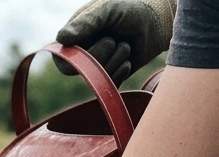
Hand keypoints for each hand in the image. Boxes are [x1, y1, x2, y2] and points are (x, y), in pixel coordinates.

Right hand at [55, 0, 176, 83]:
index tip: (99, 41)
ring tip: (124, 44)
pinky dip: (121, 71)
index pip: (63, 57)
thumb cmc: (130, 9)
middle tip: (113, 40)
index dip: (78, 56)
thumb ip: (85, 23)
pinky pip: (110, 85)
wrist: (156, 22)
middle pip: (81, 70)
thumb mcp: (107, 10)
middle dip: (101, 55)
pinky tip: (127, 60)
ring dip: (115, 60)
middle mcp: (82, 53)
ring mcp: (96, 67)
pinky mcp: (111, 77)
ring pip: (98, 77)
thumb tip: (61, 39)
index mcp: (74, 35)